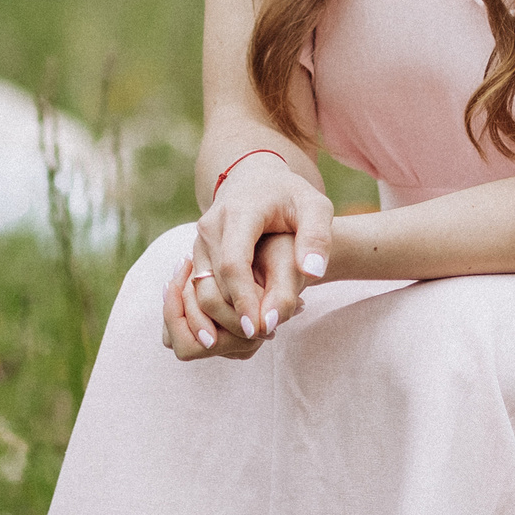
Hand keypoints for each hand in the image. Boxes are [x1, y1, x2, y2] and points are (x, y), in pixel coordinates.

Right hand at [160, 158, 332, 360]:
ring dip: (223, 315)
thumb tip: (312, 272)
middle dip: (234, 315)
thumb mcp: (314, 207)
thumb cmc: (289, 194)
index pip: (233, 264)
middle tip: (262, 337)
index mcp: (239, 212)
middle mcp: (211, 225)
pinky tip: (245, 318)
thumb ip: (317, 237)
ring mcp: (200, 238)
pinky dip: (219, 307)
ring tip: (257, 332)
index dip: (244, 300)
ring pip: (201, 289)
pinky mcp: (197, 250)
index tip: (259, 329)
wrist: (254, 177)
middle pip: (213, 282)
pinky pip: (200, 286)